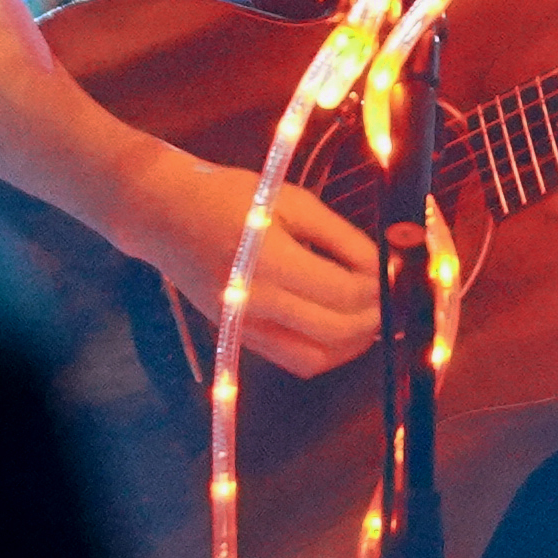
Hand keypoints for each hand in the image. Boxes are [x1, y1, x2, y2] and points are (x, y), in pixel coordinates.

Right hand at [145, 158, 384, 381]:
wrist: (164, 214)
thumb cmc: (231, 197)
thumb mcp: (292, 201)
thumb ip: (340, 237)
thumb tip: (382, 266)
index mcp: (267, 261)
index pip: (343, 292)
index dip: (378, 286)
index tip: (394, 268)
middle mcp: (253, 303)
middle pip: (335, 331)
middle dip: (374, 316)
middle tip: (390, 294)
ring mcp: (243, 326)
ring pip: (315, 359)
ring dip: (353, 343)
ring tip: (371, 314)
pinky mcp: (238, 337)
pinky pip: (292, 360)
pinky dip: (326, 350)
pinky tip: (342, 326)